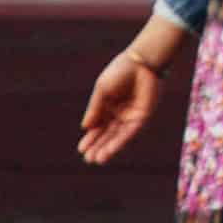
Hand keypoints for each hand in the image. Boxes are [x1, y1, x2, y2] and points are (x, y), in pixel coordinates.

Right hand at [77, 37, 171, 165]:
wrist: (142, 62)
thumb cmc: (120, 71)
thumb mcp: (102, 90)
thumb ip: (94, 108)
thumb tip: (85, 127)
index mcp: (107, 105)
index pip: (97, 126)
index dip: (90, 138)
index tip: (81, 150)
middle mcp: (119, 113)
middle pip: (106, 134)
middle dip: (97, 146)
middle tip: (87, 159)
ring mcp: (130, 117)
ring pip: (116, 137)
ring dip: (107, 148)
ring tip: (96, 160)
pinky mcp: (141, 118)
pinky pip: (128, 133)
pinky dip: (118, 143)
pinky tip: (108, 151)